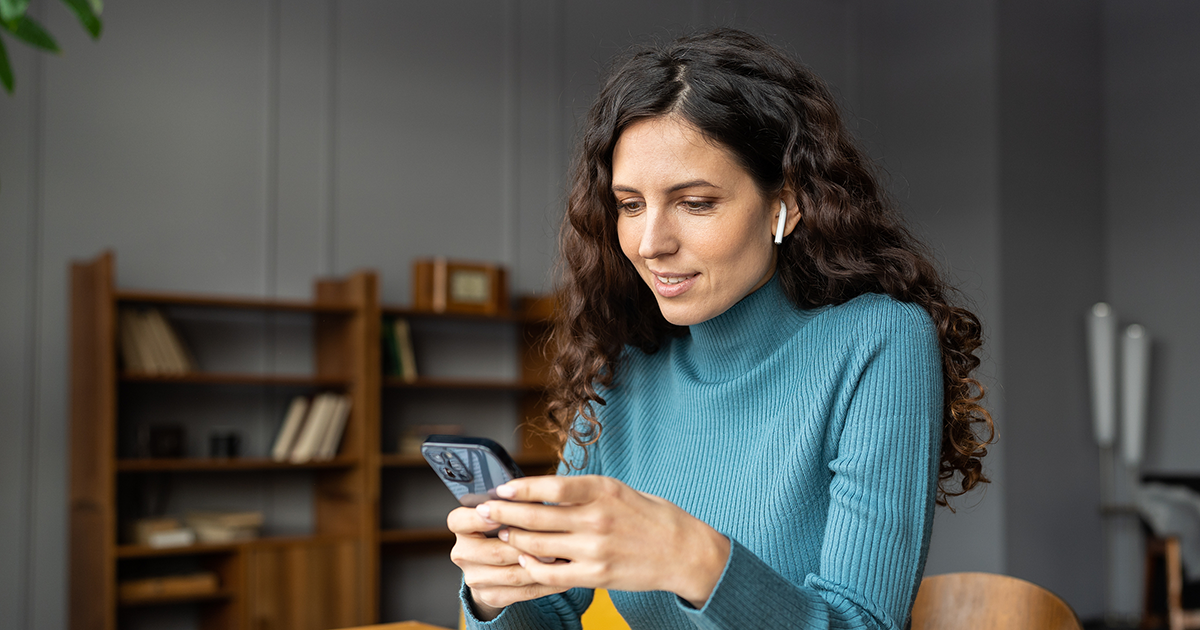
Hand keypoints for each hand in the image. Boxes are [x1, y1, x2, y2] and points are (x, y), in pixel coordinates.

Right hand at [447, 501, 568, 619]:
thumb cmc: (504, 529)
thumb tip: (538, 501)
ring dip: (540, 566)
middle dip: (526, 546)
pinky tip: (564, 574)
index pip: (459, 521)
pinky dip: (546, 583)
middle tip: (553, 539)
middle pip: (494, 551)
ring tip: (564, 556)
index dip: (477, 518)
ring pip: (511, 574)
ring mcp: (475, 578)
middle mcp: (463, 554)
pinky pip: (523, 592)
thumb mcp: (504, 514)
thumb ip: (514, 506)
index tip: (496, 514)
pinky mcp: (491, 596)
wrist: (494, 567)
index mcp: (462, 528)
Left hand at [476, 475, 730, 607]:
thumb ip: (585, 491)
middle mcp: (597, 518)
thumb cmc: (652, 517)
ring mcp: (595, 549)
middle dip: (505, 514)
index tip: (500, 489)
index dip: (520, 488)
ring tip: (500, 534)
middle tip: (483, 512)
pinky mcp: (596, 574)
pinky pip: (553, 572)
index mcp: (603, 490)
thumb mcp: (621, 491)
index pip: (551, 485)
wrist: (684, 551)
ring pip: (540, 544)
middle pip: (537, 516)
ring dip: (514, 539)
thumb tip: (546, 489)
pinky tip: (524, 559)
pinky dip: (533, 566)